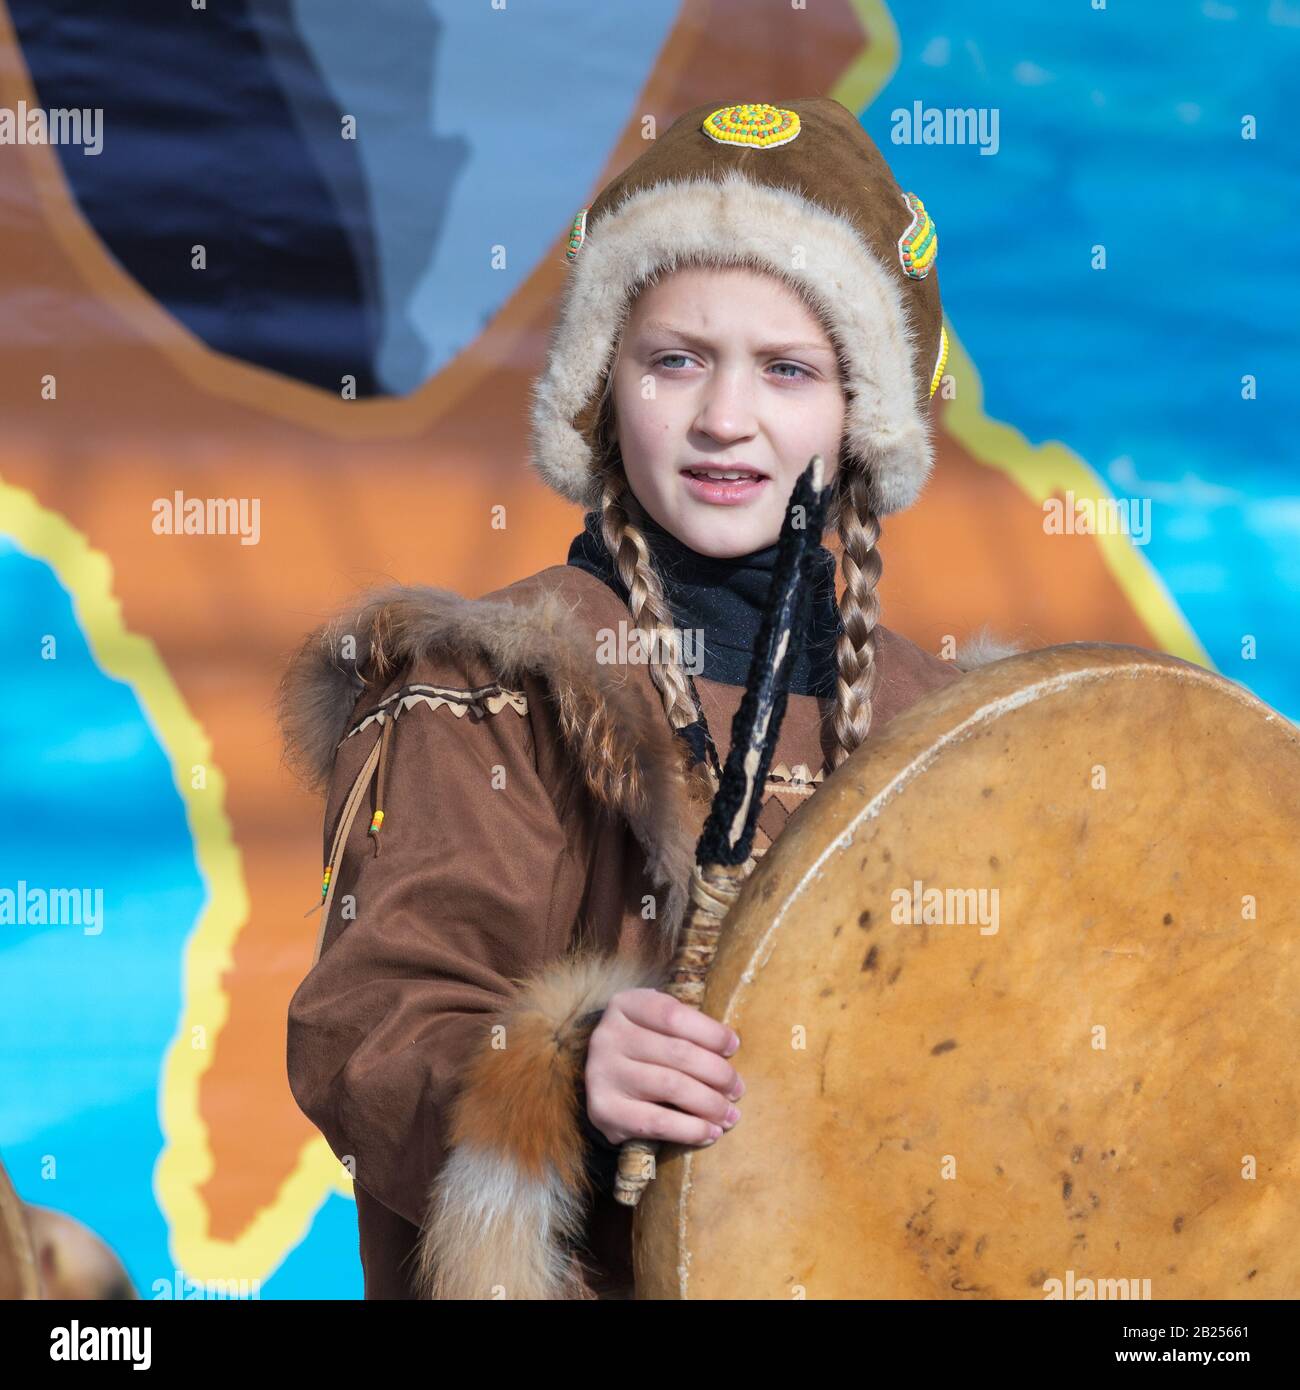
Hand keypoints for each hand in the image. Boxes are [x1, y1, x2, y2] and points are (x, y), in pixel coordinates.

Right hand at [584, 988, 743, 1147]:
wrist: (602, 1080)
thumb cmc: (643, 1048)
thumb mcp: (655, 1025)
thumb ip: (685, 1028)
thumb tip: (730, 1049)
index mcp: (625, 1005)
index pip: (673, 1015)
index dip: (710, 1032)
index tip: (734, 1047)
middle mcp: (608, 1036)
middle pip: (677, 1053)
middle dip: (717, 1073)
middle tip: (737, 1089)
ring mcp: (603, 1073)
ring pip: (671, 1087)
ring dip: (710, 1104)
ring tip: (730, 1114)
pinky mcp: (605, 1110)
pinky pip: (658, 1122)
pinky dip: (691, 1130)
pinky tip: (711, 1132)